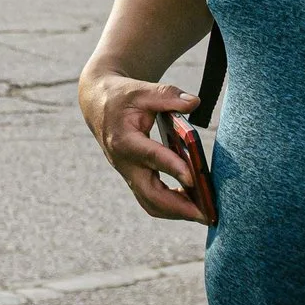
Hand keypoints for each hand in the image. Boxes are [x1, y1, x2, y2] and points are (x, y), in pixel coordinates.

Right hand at [79, 68, 211, 224]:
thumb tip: (194, 103)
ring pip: (151, 203)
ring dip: (177, 212)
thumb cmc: (121, 97)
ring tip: (205, 213)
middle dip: (179, 207)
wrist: (97, 105)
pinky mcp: (134, 177)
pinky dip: (172, 206)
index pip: (151, 157)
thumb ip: (168, 96)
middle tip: (207, 214)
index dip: (173, 168)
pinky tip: (193, 203)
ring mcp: (128, 173)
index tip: (194, 178)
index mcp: (125, 139)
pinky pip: (151, 199)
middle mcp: (125, 162)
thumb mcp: (142, 90)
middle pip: (150, 194)